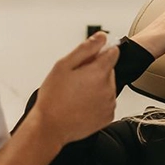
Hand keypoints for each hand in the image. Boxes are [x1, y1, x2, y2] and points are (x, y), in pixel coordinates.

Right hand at [33, 32, 118, 147]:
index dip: (98, 53)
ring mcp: (109, 104)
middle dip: (95, 71)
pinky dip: (97, 101)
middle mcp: (109, 88)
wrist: (50, 127)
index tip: (87, 60)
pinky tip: (81, 104)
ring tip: (76, 94)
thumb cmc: (53, 98)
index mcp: (99, 72)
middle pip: (108, 70)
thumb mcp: (64, 66)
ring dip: (96, 86)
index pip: (113, 51)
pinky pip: (106, 102)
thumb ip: (85, 48)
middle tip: (75, 80)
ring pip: (107, 86)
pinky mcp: (107, 116)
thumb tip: (101, 37)